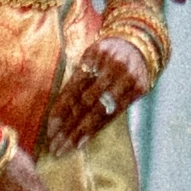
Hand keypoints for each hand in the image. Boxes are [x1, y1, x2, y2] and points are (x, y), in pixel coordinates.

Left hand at [42, 29, 158, 153]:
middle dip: (68, 127)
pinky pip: (114, 114)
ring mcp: (126, 79)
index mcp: (93, 57)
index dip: (61, 111)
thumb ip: (78, 78)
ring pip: (99, 112)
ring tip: (66, 148)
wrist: (140, 42)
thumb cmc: (107, 53)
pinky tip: (83, 141)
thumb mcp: (90, 57)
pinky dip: (97, 128)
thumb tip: (59, 110)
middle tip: (55, 146)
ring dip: (80, 133)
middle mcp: (110, 68)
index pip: (73, 89)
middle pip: (84, 103)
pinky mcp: (137, 89)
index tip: (49, 131)